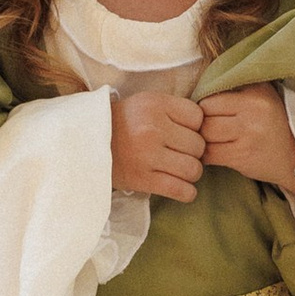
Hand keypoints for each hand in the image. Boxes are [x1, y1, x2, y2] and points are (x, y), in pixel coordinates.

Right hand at [110, 88, 205, 202]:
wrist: (86, 144)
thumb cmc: (122, 124)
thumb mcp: (146, 103)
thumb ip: (174, 110)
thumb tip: (208, 127)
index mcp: (155, 105)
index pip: (198, 118)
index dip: (195, 127)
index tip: (182, 132)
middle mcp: (152, 128)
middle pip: (199, 145)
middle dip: (193, 152)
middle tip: (179, 153)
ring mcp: (147, 155)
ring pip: (194, 169)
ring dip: (191, 173)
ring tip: (179, 170)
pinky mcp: (142, 179)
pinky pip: (181, 190)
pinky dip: (187, 192)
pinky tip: (182, 188)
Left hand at [197, 85, 294, 193]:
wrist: (294, 157)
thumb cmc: (272, 125)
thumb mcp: (262, 97)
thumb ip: (237, 87)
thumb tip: (200, 87)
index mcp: (256, 92)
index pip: (211, 95)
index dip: (205, 107)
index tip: (210, 115)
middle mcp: (253, 110)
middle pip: (205, 115)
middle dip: (201, 123)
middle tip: (206, 129)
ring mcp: (248, 134)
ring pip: (205, 134)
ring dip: (202, 140)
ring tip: (209, 140)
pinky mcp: (243, 156)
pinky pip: (209, 154)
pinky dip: (205, 155)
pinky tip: (211, 154)